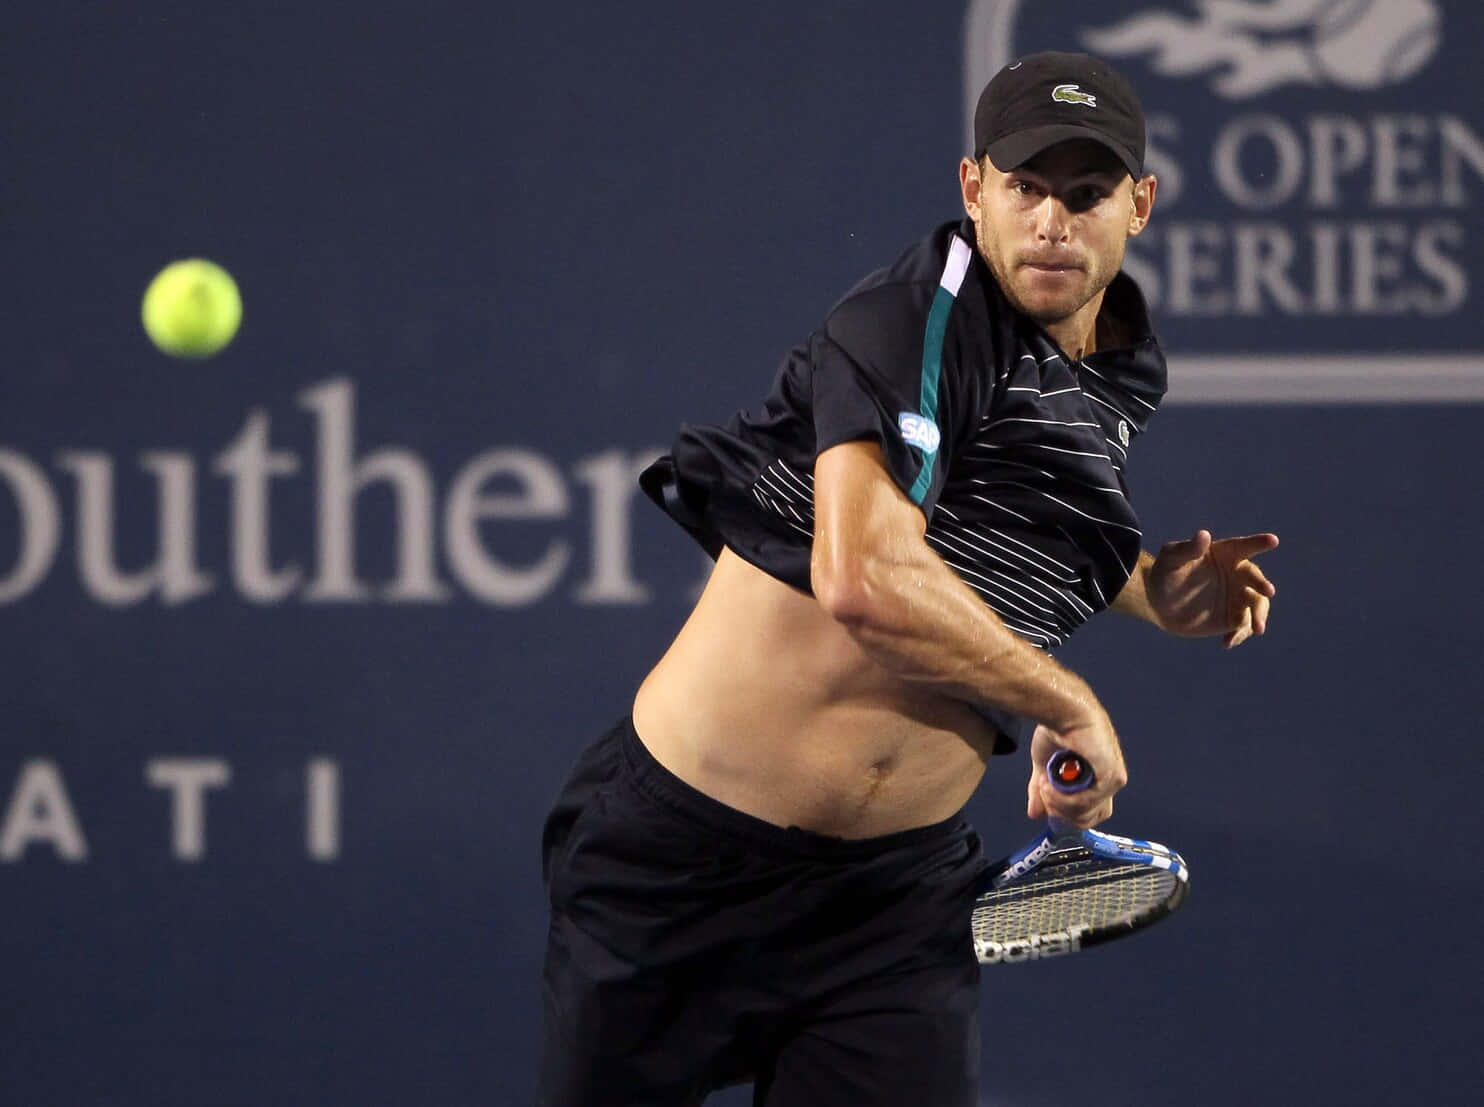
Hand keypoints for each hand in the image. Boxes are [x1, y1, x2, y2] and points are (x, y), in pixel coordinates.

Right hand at [1025, 719, 1125, 829]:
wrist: (1063, 711)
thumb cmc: (1056, 730)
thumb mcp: (1044, 767)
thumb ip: (1041, 791)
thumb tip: (1034, 814)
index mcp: (1096, 779)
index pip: (1089, 814)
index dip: (1066, 815)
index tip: (1047, 805)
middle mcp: (1108, 781)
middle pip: (1088, 818)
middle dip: (1061, 813)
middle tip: (1044, 796)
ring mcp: (1112, 780)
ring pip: (1086, 813)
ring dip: (1059, 804)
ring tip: (1045, 785)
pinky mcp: (1112, 776)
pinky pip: (1088, 802)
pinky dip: (1066, 799)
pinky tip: (1050, 785)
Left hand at [1147, 529, 1278, 647]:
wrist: (1159, 604)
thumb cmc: (1165, 574)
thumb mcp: (1172, 559)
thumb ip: (1188, 549)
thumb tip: (1204, 535)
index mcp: (1225, 554)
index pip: (1244, 547)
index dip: (1258, 543)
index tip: (1273, 540)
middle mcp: (1237, 574)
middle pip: (1255, 578)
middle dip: (1262, 585)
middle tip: (1268, 591)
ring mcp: (1238, 596)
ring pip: (1256, 604)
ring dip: (1258, 616)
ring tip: (1257, 629)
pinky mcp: (1234, 617)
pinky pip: (1244, 626)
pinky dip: (1239, 634)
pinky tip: (1227, 642)